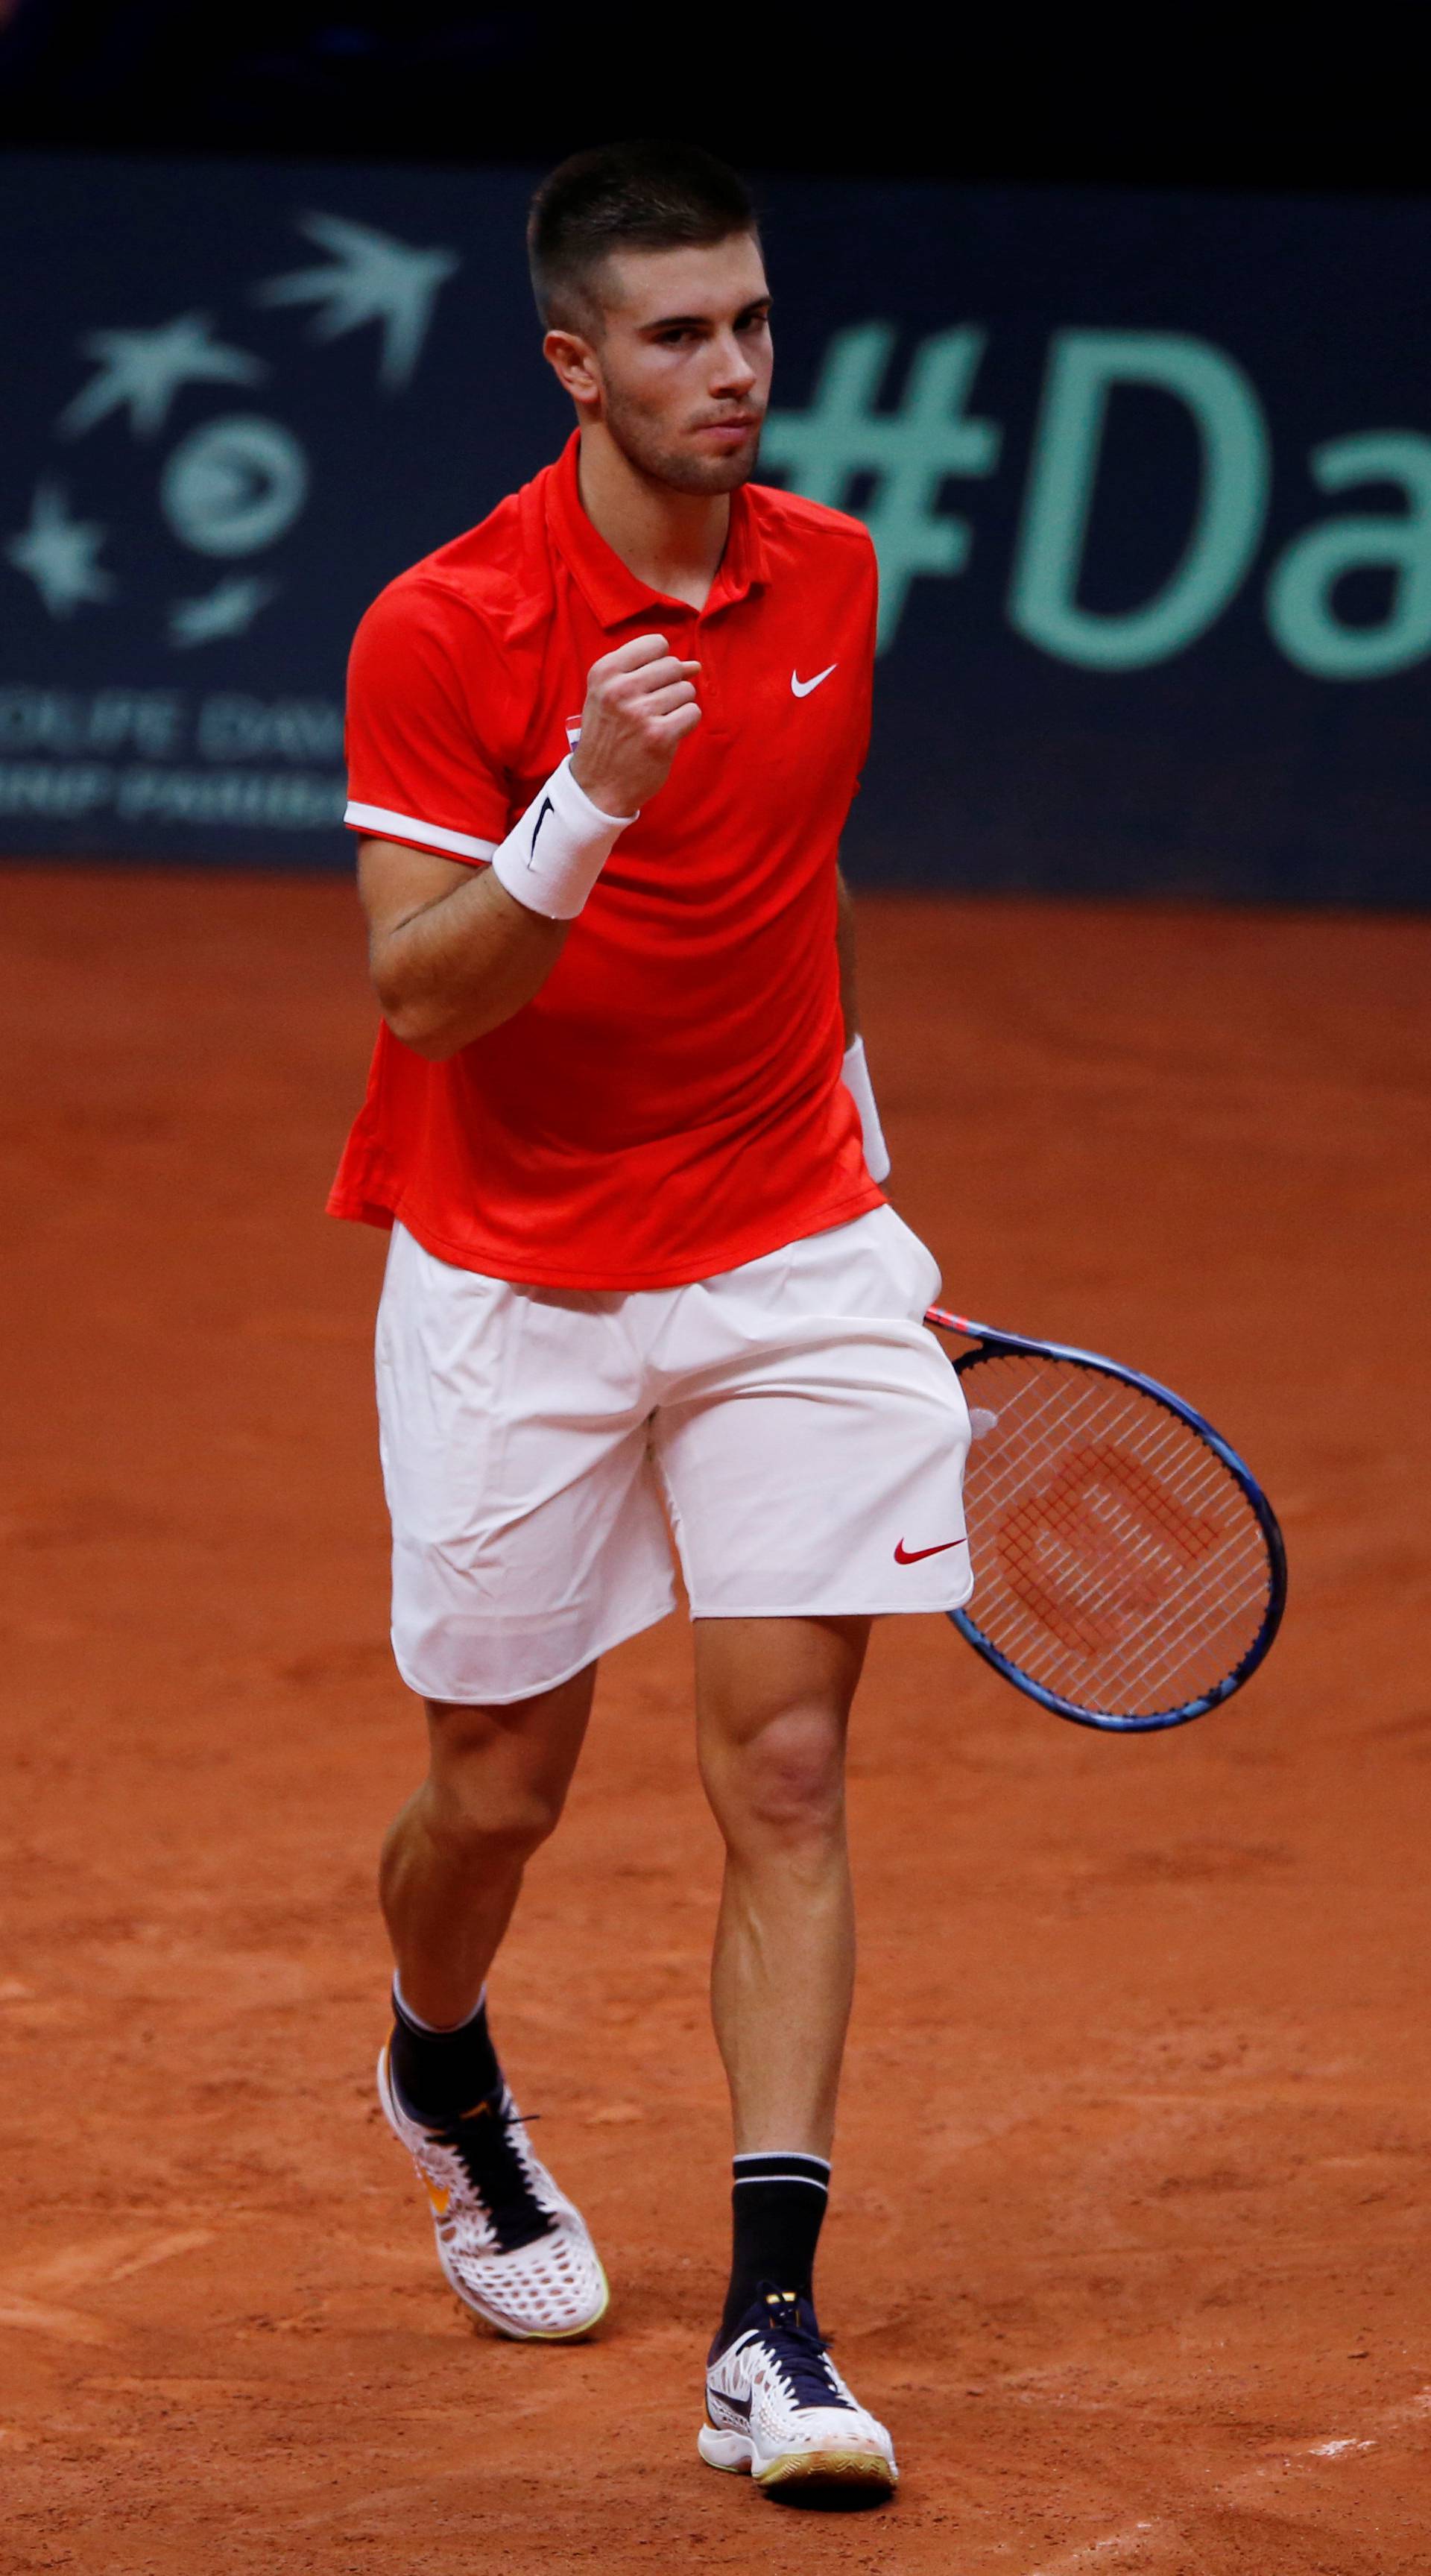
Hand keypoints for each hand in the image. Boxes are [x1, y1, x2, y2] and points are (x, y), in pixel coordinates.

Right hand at [569, 632, 700, 814]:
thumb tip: (695, 666)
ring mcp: (640, 713)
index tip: (649, 683)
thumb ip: (648, 673)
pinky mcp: (659, 736)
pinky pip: (692, 713)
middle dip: (671, 685)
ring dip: (678, 706)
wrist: (597, 785)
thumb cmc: (607, 735)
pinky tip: (667, 734)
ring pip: (686, 690)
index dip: (661, 662)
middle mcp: (620, 689)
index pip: (656, 644)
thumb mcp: (610, 695)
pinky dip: (685, 723)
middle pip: (673, 666)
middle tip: (652, 708)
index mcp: (604, 672)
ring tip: (657, 722)